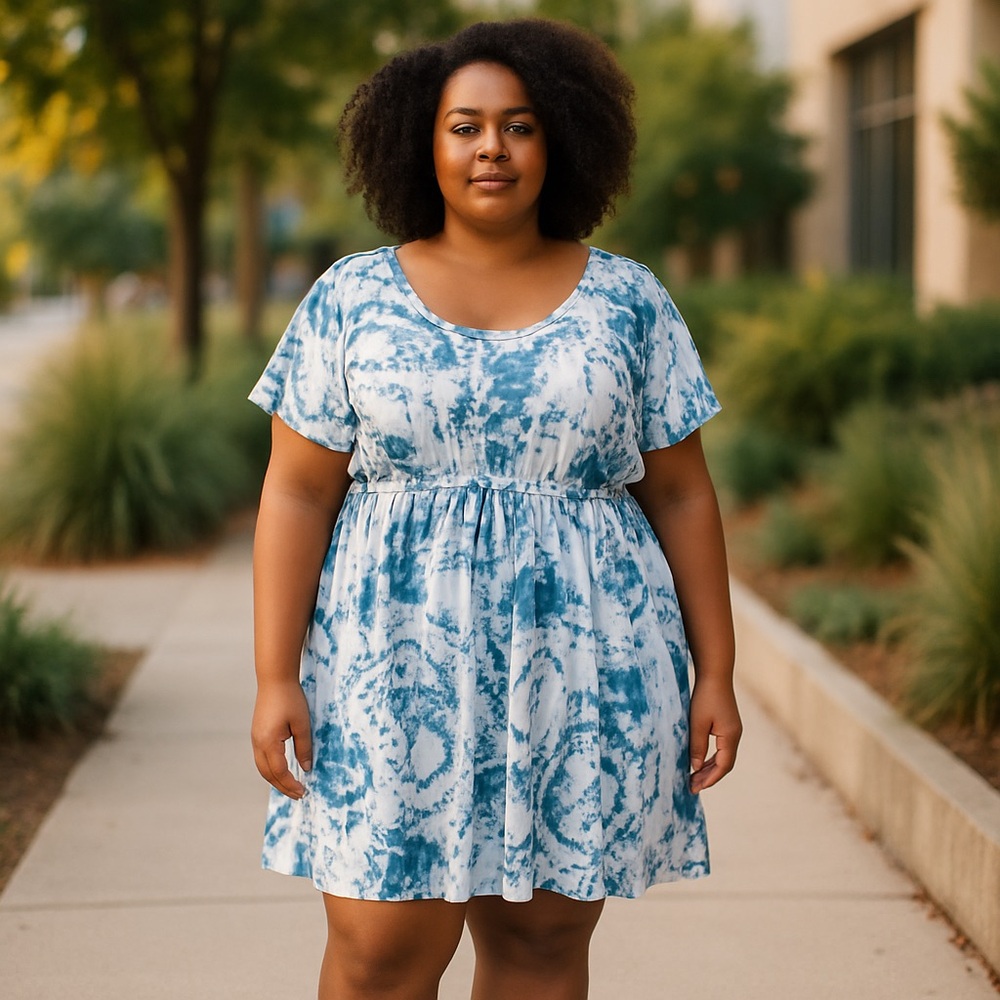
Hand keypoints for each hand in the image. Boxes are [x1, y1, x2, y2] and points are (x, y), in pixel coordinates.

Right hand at [251, 680, 312, 798]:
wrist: (274, 679)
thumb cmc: (290, 698)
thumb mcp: (302, 724)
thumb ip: (304, 747)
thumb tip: (306, 768)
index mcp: (269, 742)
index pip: (280, 772)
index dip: (291, 785)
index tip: (303, 792)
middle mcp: (258, 743)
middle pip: (268, 774)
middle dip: (282, 787)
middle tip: (298, 794)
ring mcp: (255, 738)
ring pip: (262, 767)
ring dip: (275, 779)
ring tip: (290, 786)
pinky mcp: (257, 733)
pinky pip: (261, 758)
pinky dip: (271, 769)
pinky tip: (281, 770)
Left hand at [688, 677, 741, 793]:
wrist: (715, 674)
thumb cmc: (705, 697)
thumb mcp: (697, 723)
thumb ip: (697, 746)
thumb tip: (695, 768)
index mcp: (730, 737)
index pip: (723, 766)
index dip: (710, 779)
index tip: (695, 788)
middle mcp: (735, 736)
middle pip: (724, 764)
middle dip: (709, 777)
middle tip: (692, 786)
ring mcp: (733, 730)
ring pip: (723, 757)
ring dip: (710, 768)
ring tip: (694, 777)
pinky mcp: (728, 725)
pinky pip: (722, 748)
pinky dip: (711, 757)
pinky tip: (700, 761)